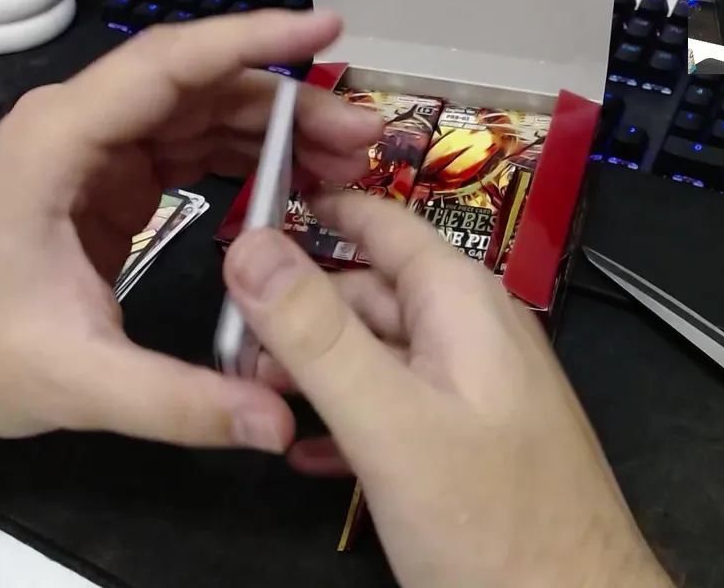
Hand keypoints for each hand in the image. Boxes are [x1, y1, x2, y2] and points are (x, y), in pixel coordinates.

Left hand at [0, 11, 382, 450]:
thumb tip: (278, 425)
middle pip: (198, 83)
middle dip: (286, 100)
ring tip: (345, 161)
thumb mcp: (78, 384)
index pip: (165, 66)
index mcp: (58, 143)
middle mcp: (79, 125)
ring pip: (202, 109)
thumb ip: (178, 404)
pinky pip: (193, 145)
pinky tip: (296, 181)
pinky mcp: (114, 176)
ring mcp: (98, 147)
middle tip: (361, 138)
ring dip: (275, 126)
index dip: (249, 40)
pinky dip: (248, 156)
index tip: (326, 32)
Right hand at [223, 193, 672, 587]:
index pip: (385, 223)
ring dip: (317, 370)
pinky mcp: (473, 444)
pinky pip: (401, 409)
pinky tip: (310, 451)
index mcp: (464, 306)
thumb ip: (317, 335)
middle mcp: (476, 335)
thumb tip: (250, 246)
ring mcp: (478, 392)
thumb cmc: (493, 524)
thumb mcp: (390, 423)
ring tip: (256, 398)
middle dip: (300, 310)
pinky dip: (350, 419)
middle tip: (230, 345)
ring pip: (382, 355)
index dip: (318, 208)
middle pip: (372, 293)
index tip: (252, 200)